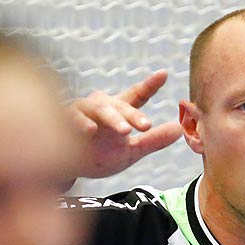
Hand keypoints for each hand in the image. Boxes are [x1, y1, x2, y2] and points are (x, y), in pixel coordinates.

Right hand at [69, 71, 184, 180]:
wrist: (70, 170)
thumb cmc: (100, 156)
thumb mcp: (131, 151)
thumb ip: (153, 141)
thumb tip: (179, 130)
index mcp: (119, 111)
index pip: (137, 96)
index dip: (150, 85)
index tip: (163, 74)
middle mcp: (102, 106)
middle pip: (120, 105)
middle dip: (133, 115)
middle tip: (146, 126)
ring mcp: (82, 112)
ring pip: (99, 109)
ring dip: (112, 119)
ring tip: (124, 130)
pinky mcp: (65, 121)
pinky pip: (72, 119)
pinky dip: (81, 123)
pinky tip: (89, 130)